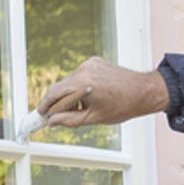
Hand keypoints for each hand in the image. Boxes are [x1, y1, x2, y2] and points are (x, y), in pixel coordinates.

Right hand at [38, 58, 168, 128]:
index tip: (40, 116)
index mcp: (83, 84)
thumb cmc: (123, 106)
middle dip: (54, 103)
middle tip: (50, 116)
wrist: (143, 91)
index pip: (54, 95)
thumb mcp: (93, 118)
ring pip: (68, 82)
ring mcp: (89, 64)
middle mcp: (84, 70)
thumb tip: (52, 122)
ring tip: (79, 109)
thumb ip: (69, 120)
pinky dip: (78, 87)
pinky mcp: (94, 62)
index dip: (45, 107)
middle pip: (59, 87)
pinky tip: (88, 98)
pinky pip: (78, 76)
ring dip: (67, 95)